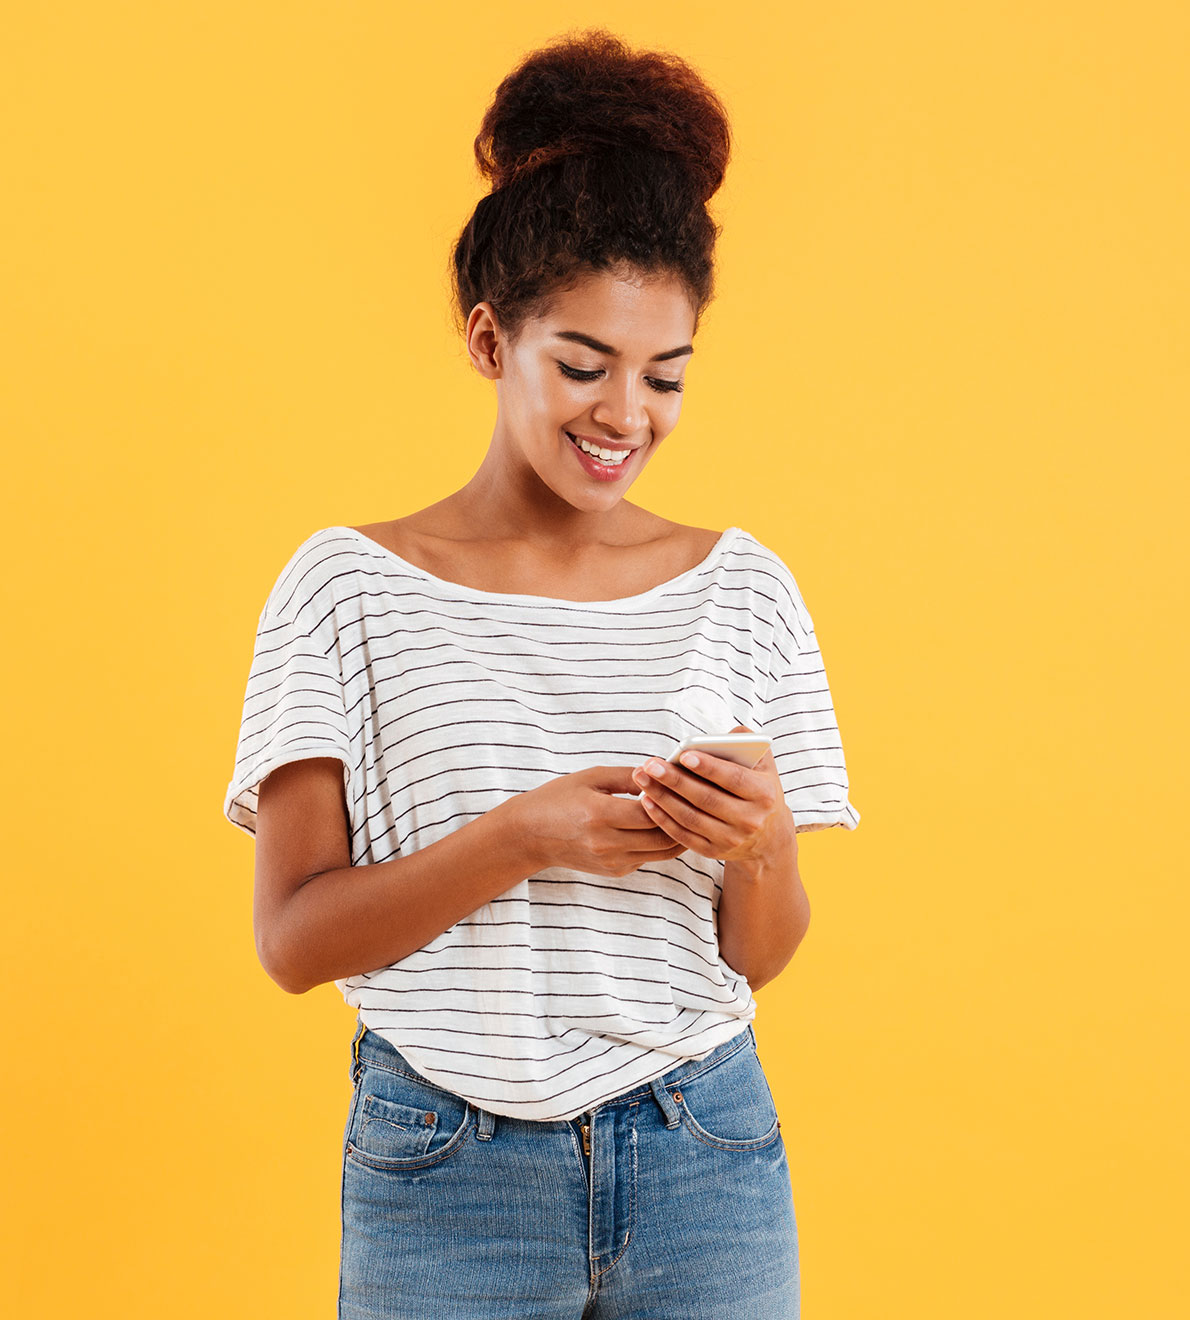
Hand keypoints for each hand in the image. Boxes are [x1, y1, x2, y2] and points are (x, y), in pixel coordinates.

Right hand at [512, 765, 687, 876]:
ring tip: (688, 813)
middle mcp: (607, 844)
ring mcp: (612, 862)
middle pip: (662, 836)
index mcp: (599, 815)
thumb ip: (627, 775)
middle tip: (694, 800)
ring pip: (662, 852)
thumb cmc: (558, 800)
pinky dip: (660, 843)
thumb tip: (660, 772)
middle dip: (681, 818)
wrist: (531, 835)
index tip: (681, 783)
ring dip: (677, 834)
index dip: (670, 797)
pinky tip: (665, 826)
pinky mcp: (615, 871)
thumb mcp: (590, 778)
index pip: (650, 811)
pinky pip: (649, 858)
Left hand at [631, 725, 796, 866]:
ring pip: (690, 818)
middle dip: (675, 781)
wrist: (768, 837)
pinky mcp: (713, 852)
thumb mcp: (764, 765)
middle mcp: (750, 820)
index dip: (708, 767)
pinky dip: (662, 819)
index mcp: (764, 794)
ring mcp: (731, 839)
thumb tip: (720, 736)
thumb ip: (746, 743)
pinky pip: (682, 836)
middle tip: (650, 764)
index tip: (684, 755)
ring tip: (642, 778)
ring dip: (662, 798)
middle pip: (706, 799)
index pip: (733, 779)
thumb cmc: (758, 790)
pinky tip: (647, 801)